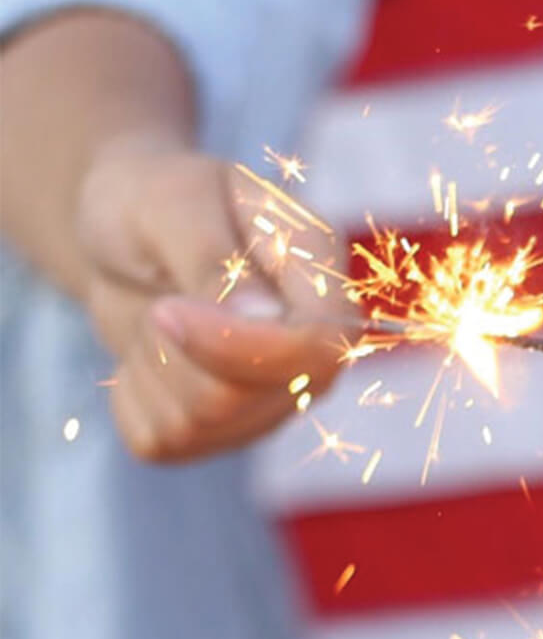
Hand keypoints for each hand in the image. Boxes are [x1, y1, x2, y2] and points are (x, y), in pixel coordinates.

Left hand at [72, 134, 345, 460]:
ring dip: (150, 366)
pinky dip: (131, 395)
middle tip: (160, 298)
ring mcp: (272, 399)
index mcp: (321, 278)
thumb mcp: (171, 201)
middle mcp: (313, 352)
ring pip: (199, 423)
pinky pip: (162, 440)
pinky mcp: (220, 431)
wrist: (124, 232)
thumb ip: (214, 254)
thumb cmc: (154, 199)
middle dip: (175, 349)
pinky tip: (150, 352)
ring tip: (159, 317)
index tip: (165, 310)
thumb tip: (262, 317)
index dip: (241, 345)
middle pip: (245, 397)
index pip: (320, 347)